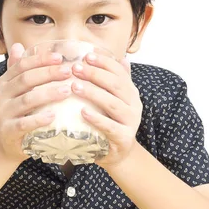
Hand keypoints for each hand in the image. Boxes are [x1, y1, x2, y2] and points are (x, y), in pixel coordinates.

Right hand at [0, 43, 73, 163]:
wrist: (5, 144)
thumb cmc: (18, 113)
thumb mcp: (16, 91)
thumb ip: (18, 70)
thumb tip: (18, 45)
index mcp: (5, 82)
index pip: (22, 65)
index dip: (40, 59)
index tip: (60, 57)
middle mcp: (2, 95)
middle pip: (26, 79)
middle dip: (48, 73)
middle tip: (69, 71)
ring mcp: (4, 113)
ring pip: (26, 100)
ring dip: (48, 94)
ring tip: (67, 90)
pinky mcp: (8, 131)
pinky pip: (24, 124)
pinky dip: (38, 119)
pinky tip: (53, 116)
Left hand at [70, 53, 142, 169]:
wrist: (119, 153)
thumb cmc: (111, 121)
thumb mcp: (113, 99)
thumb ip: (115, 80)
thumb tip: (120, 57)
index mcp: (130, 91)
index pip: (119, 71)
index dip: (104, 62)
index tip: (86, 55)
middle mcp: (134, 104)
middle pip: (115, 85)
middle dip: (95, 74)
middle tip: (75, 69)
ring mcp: (131, 122)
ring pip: (113, 103)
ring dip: (93, 93)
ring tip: (75, 86)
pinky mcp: (124, 138)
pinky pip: (110, 127)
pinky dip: (97, 119)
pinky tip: (82, 112)